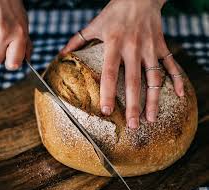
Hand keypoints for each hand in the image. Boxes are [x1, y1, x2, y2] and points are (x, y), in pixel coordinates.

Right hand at [0, 0, 31, 69]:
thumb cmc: (12, 7)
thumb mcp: (24, 24)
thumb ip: (25, 44)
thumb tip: (27, 61)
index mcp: (18, 35)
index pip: (13, 64)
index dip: (12, 65)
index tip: (12, 63)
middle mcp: (3, 34)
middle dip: (0, 53)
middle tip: (3, 42)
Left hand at [61, 0, 183, 128]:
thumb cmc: (115, 11)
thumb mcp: (95, 24)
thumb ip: (77, 40)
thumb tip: (60, 55)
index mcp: (114, 43)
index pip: (110, 73)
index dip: (108, 93)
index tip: (107, 111)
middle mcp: (134, 48)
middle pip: (134, 81)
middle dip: (134, 105)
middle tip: (133, 125)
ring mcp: (151, 48)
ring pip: (155, 78)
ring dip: (154, 99)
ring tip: (151, 118)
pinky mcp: (162, 46)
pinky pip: (172, 64)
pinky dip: (177, 79)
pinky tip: (181, 94)